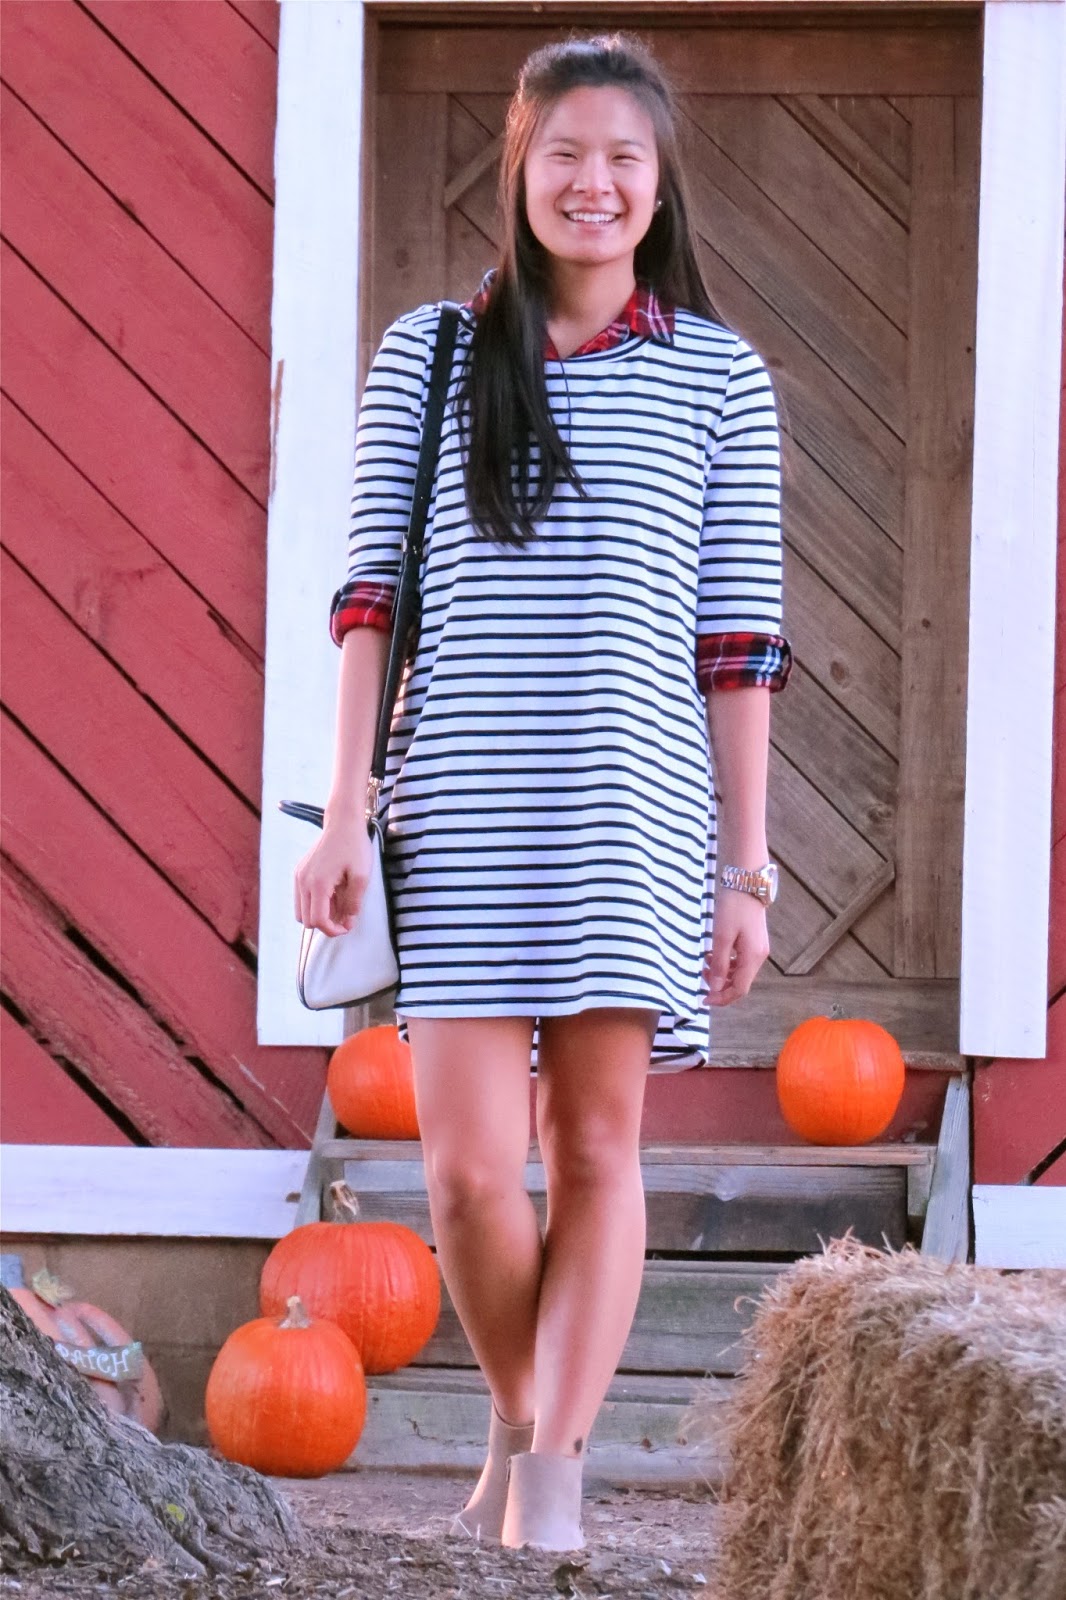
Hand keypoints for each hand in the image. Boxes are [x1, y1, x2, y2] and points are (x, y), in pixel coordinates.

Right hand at [293, 819, 373, 936]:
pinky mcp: (299, 872)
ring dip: (318, 914)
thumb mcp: (362, 876)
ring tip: (338, 903)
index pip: (318, 921)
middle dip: (326, 923)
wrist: (343, 823)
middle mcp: (303, 881)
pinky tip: (331, 893)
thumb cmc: (355, 847)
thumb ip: (354, 902)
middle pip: (306, 920)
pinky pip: (301, 898)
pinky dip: (313, 903)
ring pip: (301, 912)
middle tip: (345, 915)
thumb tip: (347, 922)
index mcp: (318, 884)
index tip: (347, 927)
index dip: (333, 930)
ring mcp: (299, 876)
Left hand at [702, 888, 770, 1006]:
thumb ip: (719, 964)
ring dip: (722, 973)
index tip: (704, 999)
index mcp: (753, 957)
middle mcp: (759, 956)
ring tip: (706, 961)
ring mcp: (757, 948)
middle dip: (720, 985)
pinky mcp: (753, 941)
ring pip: (739, 972)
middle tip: (701, 975)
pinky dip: (726, 962)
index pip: (739, 990)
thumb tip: (715, 988)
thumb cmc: (733, 907)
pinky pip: (739, 960)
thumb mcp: (721, 937)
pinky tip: (714, 953)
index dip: (721, 998)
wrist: (746, 882)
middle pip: (740, 983)